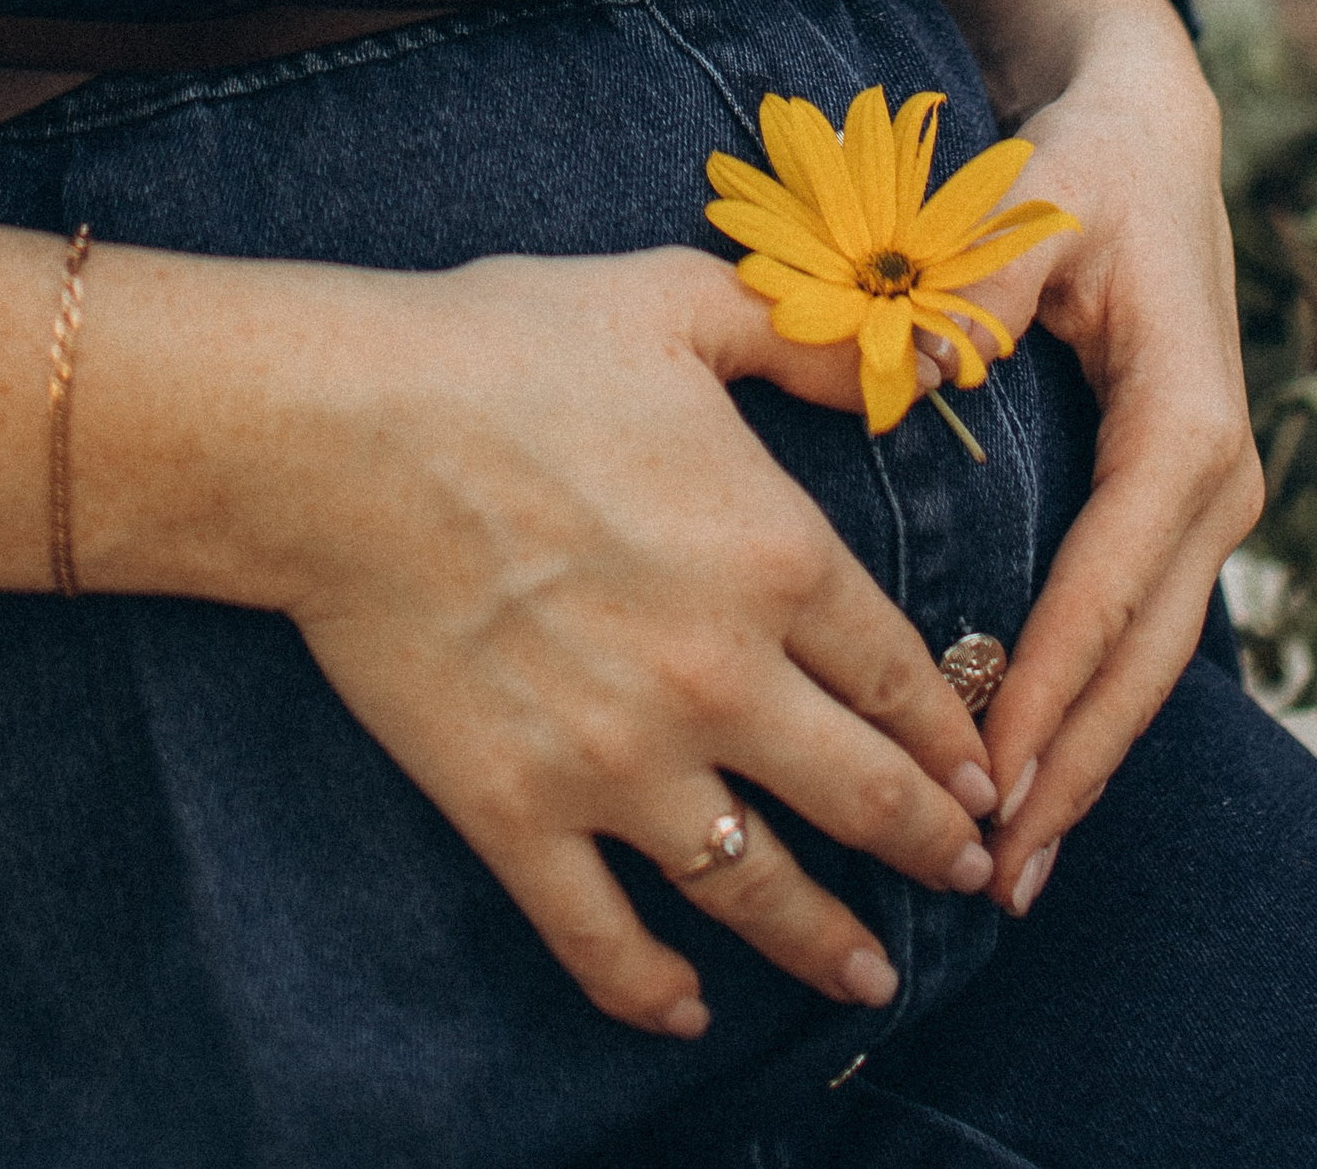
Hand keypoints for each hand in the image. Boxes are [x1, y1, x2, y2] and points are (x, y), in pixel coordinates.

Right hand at [83, 246, 1001, 1035]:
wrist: (333, 431)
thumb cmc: (499, 349)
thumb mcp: (679, 304)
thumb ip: (806, 345)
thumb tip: (927, 357)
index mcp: (776, 557)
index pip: (903, 679)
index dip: (956, 739)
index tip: (983, 777)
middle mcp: (720, 679)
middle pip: (862, 795)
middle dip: (930, 847)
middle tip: (966, 878)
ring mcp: (617, 760)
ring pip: (754, 885)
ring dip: (826, 942)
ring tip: (870, 979)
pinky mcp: (515, 809)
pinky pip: (598, 933)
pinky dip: (647, 988)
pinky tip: (685, 1012)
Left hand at [913, 19, 1263, 914]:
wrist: (1148, 133)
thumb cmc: (1078, 168)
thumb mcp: (1031, 206)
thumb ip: (979, 284)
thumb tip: (927, 357)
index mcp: (1184, 420)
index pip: (1113, 580)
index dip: (1051, 684)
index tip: (989, 772)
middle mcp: (1215, 477)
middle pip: (1144, 655)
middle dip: (1073, 766)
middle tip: (995, 873)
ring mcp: (1206, 502)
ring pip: (1148, 662)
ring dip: (1085, 761)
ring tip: (1013, 865)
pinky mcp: (1174, 510)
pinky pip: (1134, 632)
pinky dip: (1087, 710)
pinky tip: (1036, 783)